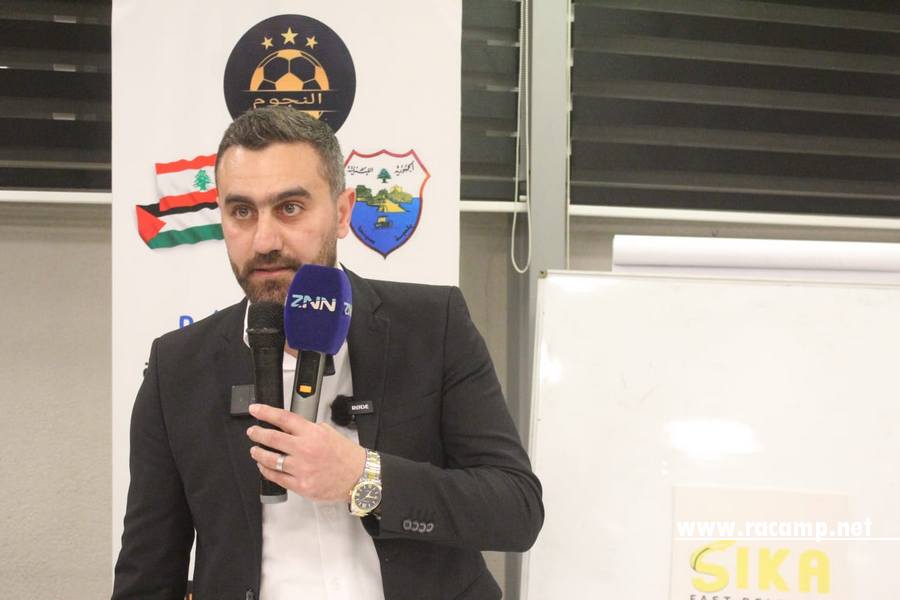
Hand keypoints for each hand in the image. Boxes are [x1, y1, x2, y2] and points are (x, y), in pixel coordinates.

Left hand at [247, 403, 365, 501]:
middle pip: (272, 438)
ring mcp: (301, 469)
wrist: (358, 477)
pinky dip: (267, 471)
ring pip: (271, 460)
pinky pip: (277, 477)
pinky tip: (264, 467)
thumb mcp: (328, 432)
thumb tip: (291, 427)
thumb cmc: (346, 456)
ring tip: (255, 450)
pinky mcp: (301, 485)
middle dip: (257, 433)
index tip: (256, 409)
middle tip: (253, 432)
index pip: (283, 418)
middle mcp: (305, 450)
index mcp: (312, 434)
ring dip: (259, 453)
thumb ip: (309, 429)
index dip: (266, 412)